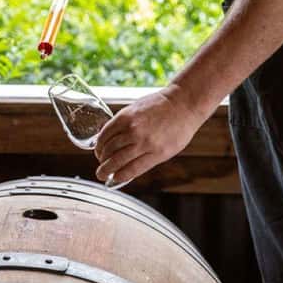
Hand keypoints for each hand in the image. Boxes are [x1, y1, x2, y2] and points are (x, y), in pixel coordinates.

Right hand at [94, 85, 213, 184]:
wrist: (182, 102)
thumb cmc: (179, 128)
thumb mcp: (169, 151)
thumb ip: (149, 160)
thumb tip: (128, 170)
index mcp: (156, 153)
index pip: (130, 170)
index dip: (117, 176)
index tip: (111, 179)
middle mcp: (143, 140)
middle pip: (116, 160)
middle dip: (104, 170)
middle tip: (100, 174)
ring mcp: (133, 126)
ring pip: (109, 146)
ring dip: (101, 155)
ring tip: (101, 159)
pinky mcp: (126, 114)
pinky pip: (107, 130)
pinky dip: (101, 140)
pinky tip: (101, 144)